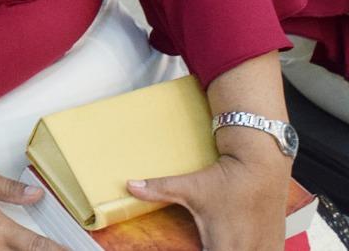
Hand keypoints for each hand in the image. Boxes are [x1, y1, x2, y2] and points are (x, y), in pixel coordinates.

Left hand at [127, 146, 289, 250]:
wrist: (262, 164)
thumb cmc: (227, 178)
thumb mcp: (191, 186)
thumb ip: (159, 189)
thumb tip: (130, 185)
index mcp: (224, 245)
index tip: (193, 248)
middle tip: (204, 244)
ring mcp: (265, 250)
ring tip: (222, 242)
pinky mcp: (276, 244)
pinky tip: (241, 245)